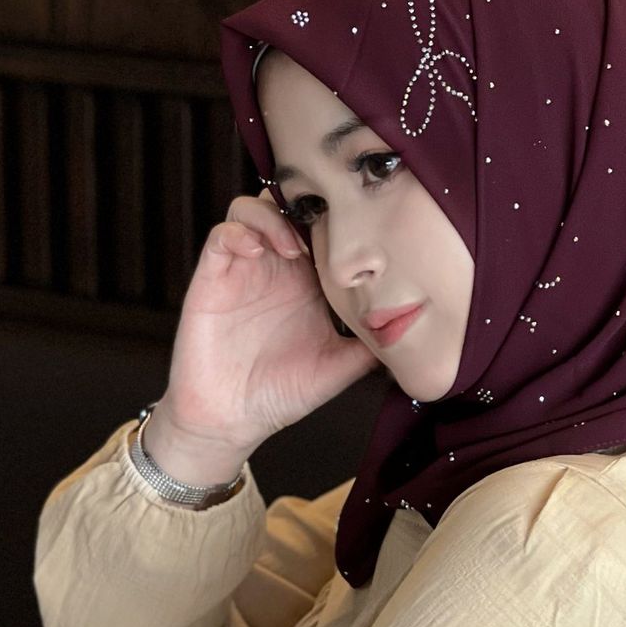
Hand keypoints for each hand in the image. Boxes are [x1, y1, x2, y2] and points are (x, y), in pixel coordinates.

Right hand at [157, 191, 381, 458]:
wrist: (232, 421)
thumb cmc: (281, 394)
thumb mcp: (339, 369)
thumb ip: (371, 348)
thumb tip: (412, 335)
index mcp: (306, 282)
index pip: (320, 230)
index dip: (336, 220)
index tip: (356, 231)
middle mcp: (274, 268)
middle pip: (285, 206)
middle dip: (303, 205)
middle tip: (321, 230)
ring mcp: (242, 270)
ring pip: (251, 210)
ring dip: (272, 216)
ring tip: (291, 247)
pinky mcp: (212, 278)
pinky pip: (222, 235)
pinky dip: (240, 232)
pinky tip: (259, 253)